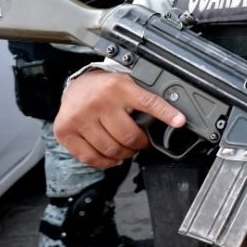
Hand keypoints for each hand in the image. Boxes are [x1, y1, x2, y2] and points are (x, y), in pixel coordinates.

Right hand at [53, 70, 185, 168]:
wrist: (76, 85)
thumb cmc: (106, 88)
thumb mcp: (127, 83)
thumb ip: (144, 97)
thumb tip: (172, 116)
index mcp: (117, 86)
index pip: (148, 102)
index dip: (166, 113)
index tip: (180, 122)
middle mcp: (98, 101)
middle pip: (128, 135)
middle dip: (140, 143)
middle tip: (142, 142)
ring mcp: (79, 117)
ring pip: (111, 149)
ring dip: (124, 153)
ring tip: (127, 148)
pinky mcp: (65, 131)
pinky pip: (90, 157)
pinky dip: (105, 162)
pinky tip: (112, 157)